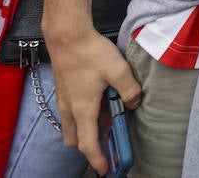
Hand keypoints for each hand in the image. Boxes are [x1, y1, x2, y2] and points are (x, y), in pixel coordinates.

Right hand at [44, 29, 140, 174]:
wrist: (66, 34)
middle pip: (75, 139)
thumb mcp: (118, 70)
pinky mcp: (63, 90)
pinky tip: (100, 101)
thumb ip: (130, 90)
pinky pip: (71, 113)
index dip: (97, 159)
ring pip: (71, 126)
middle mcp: (69, 109)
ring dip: (86, 130)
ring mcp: (64, 100)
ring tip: (108, 119)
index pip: (88, 144)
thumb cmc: (90, 52)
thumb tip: (134, 104)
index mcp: (82, 109)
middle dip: (89, 146)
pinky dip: (83, 116)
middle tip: (109, 143)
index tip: (105, 169)